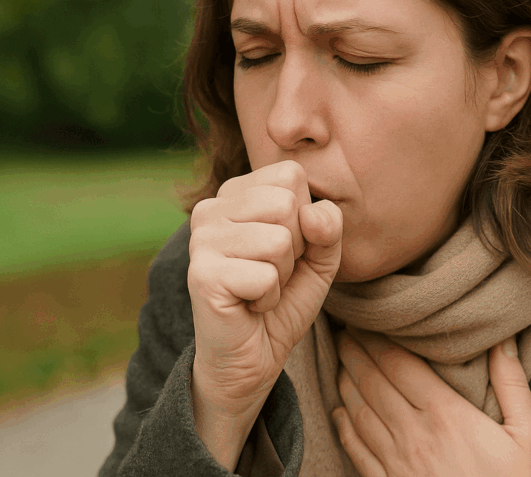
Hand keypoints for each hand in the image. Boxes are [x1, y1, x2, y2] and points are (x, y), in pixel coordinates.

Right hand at [187, 160, 342, 420]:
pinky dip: (268, 298)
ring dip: (282, 275)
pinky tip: (249, 305)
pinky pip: (266, 276)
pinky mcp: (202, 274)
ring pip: (278, 240)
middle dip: (294, 248)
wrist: (254, 355)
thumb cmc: (284, 297)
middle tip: (271, 273)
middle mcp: (211, 207)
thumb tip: (312, 213)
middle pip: (286, 204)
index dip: (304, 218)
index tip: (283, 248)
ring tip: (260, 288)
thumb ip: (328, 225)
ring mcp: (201, 239)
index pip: (291, 176)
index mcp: (236, 192)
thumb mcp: (320, 256)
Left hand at [331, 328, 530, 476]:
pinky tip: (340, 411)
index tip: (365, 321)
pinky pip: (358, 452)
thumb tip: (504, 341)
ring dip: (346, 383)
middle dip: (355, 352)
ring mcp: (398, 464)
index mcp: (446, 414)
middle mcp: (414, 435)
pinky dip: (345, 427)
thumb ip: (512, 385)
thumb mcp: (528, 436)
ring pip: (360, 412)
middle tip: (345, 329)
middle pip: (373, 382)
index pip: (398, 365)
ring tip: (341, 360)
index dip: (376, 339)